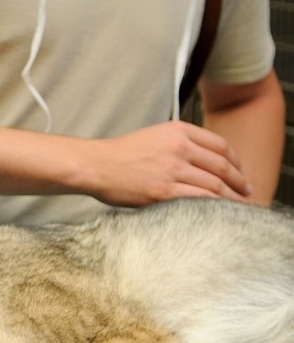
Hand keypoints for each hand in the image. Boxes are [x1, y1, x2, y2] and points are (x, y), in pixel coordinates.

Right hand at [85, 121, 251, 205]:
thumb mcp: (153, 136)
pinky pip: (200, 199)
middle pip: (222, 166)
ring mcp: (173, 169)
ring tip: (238, 205)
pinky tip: (220, 212)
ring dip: (231, 197)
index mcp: (178, 131)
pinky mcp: (164, 191)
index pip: (220, 145)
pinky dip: (215, 206)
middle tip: (247, 191)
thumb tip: (201, 161)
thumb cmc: (119, 155)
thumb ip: (178, 143)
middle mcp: (179, 147)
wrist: (95, 165)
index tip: (240, 172)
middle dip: (240, 181)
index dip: (236, 161)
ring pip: (215, 184)